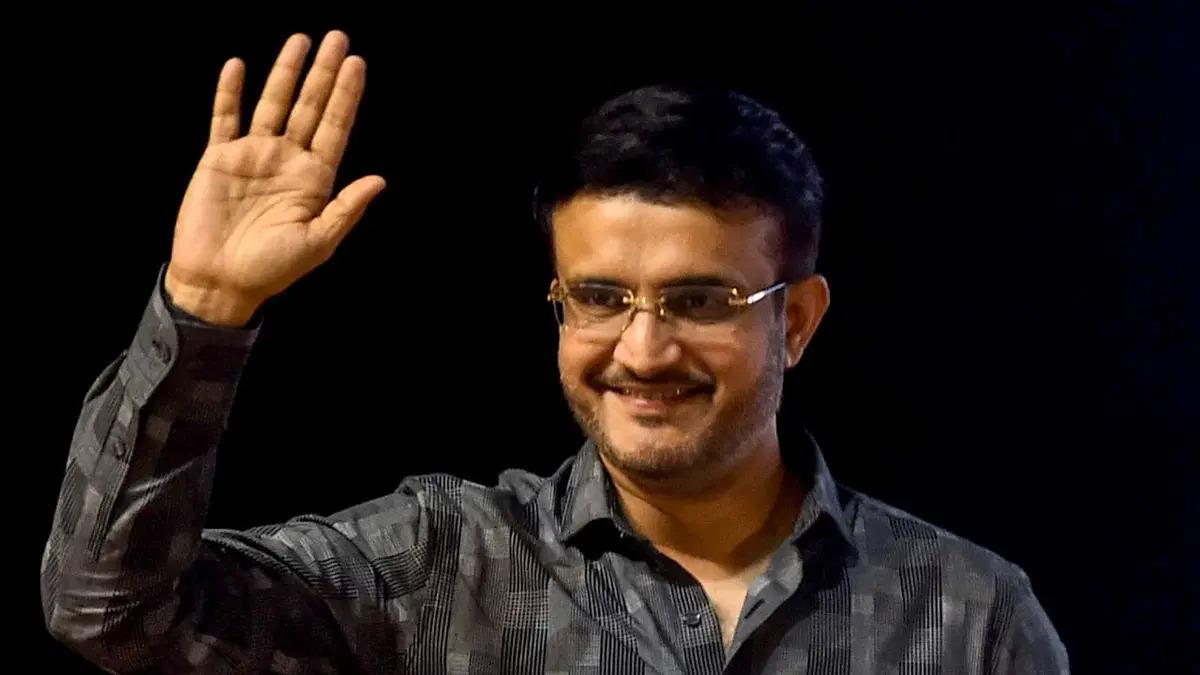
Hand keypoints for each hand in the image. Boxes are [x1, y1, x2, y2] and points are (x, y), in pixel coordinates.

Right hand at [165, 30, 384, 325]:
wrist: (219, 282)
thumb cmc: (272, 269)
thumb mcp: (318, 242)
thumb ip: (346, 209)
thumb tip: (379, 179)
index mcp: (314, 179)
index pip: (335, 127)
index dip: (346, 96)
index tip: (357, 64)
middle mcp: (287, 160)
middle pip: (310, 107)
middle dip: (323, 73)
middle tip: (338, 37)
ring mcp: (253, 156)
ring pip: (273, 104)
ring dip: (286, 73)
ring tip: (300, 40)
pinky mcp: (218, 159)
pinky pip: (224, 119)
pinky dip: (229, 93)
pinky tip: (238, 66)